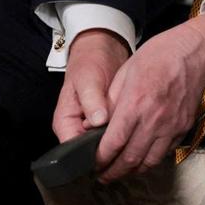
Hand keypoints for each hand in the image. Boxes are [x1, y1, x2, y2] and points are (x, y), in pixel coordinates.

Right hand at [53, 29, 129, 143]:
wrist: (102, 50)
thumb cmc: (89, 62)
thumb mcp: (88, 79)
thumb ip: (92, 101)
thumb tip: (98, 122)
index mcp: (65, 123)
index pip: (73, 151)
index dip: (91, 155)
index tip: (111, 151)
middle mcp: (77, 129)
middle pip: (90, 152)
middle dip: (108, 151)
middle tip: (128, 145)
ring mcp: (93, 126)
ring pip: (105, 145)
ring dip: (118, 142)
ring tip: (135, 138)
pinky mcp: (109, 121)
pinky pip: (116, 134)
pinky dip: (125, 132)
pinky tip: (139, 129)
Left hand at [95, 9, 204, 181]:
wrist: (196, 53)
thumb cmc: (160, 55)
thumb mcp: (126, 72)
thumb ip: (110, 101)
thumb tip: (94, 123)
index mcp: (135, 105)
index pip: (112, 144)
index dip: (100, 159)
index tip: (93, 163)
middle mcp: (153, 120)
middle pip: (129, 159)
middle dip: (113, 172)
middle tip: (103, 175)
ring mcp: (171, 126)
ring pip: (149, 162)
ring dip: (132, 171)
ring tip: (121, 172)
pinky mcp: (183, 128)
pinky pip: (165, 153)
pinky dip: (151, 160)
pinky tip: (142, 157)